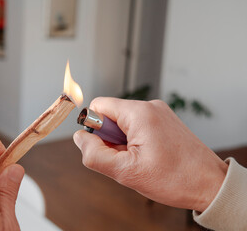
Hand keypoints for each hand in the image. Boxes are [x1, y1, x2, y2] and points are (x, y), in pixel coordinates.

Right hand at [73, 97, 227, 211]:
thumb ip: (94, 154)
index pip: (98, 106)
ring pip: (123, 122)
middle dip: (110, 138)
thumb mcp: (126, 172)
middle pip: (111, 115)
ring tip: (139, 160)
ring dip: (123, 142)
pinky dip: (135, 141)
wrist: (210, 184)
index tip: (105, 148)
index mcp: (139, 113)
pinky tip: (148, 157)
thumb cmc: (174, 178)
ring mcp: (159, 113)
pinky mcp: (165, 121)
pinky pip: (138, 126)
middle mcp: (150, 107)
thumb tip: (79, 138)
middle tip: (126, 159)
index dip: (93, 128)